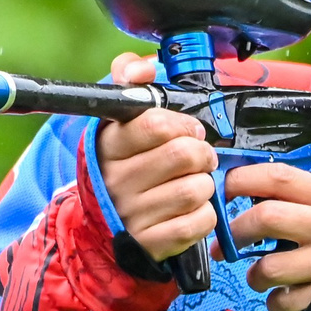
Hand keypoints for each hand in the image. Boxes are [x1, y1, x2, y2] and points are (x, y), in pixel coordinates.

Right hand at [98, 52, 216, 260]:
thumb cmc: (123, 165)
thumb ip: (128, 82)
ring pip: (196, 189)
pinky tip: (192, 209)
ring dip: (205, 184)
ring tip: (195, 182)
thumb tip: (140, 67)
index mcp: (109, 147)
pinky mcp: (151, 243)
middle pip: (184, 155)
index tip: (190, 130)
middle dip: (203, 153)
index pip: (156, 125)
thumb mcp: (118, 123)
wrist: (105, 225)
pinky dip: (205, 214)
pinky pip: (198, 222)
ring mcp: (133, 215)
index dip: (184, 124)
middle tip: (200, 157)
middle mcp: (117, 181)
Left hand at [226, 163, 310, 310]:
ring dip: (254, 275)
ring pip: (269, 266)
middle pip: (266, 218)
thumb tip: (246, 191)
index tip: (221, 193)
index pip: (276, 177)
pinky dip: (276, 302)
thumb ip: (300, 195)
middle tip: (224, 247)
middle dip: (236, 232)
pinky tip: (282, 297)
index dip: (240, 182)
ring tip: (258, 277)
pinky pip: (285, 300)